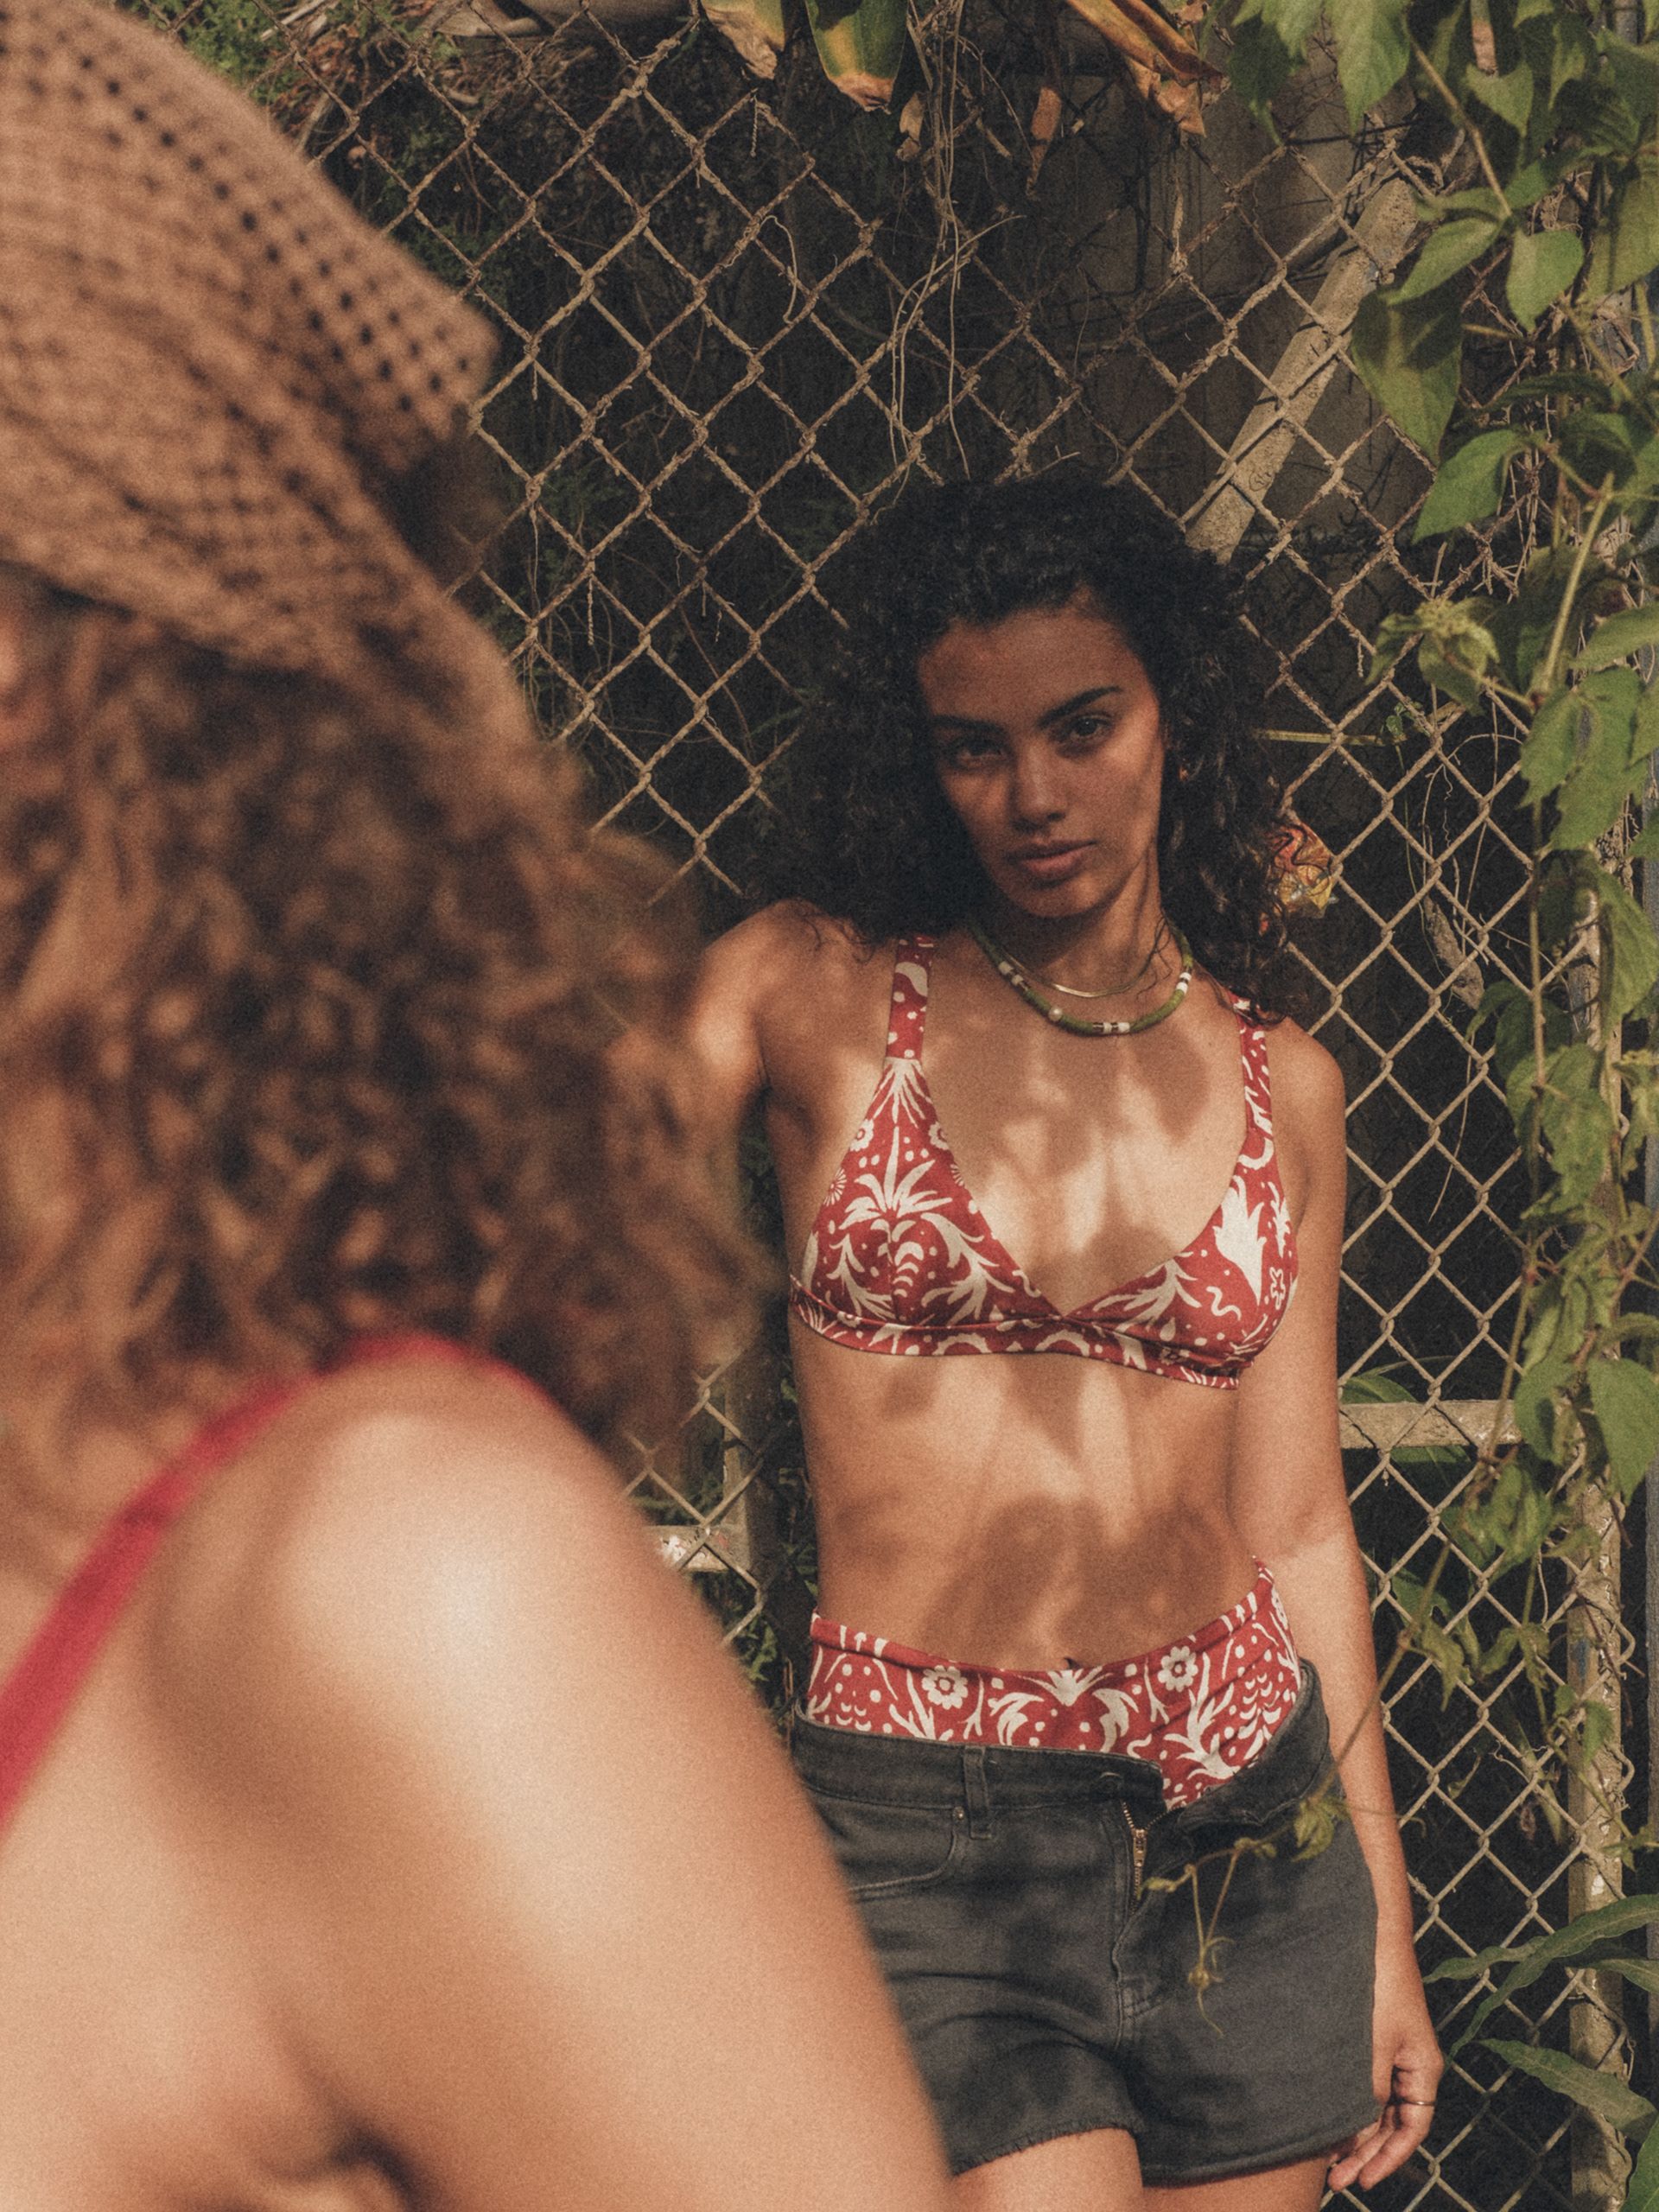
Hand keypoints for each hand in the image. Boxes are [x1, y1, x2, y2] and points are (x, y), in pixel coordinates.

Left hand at [1325, 1935, 1441, 2192]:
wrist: (1369, 1931)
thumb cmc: (1378, 1981)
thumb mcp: (1374, 2043)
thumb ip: (1369, 2091)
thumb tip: (1357, 2138)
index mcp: (1422, 2068)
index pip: (1412, 2129)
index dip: (1390, 2159)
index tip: (1364, 2181)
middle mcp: (1410, 2065)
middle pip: (1393, 2125)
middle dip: (1367, 2155)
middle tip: (1336, 2182)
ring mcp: (1391, 2052)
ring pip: (1377, 2108)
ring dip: (1355, 2134)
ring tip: (1327, 2162)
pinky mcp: (1371, 2039)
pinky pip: (1364, 2085)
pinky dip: (1349, 2106)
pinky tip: (1325, 2119)